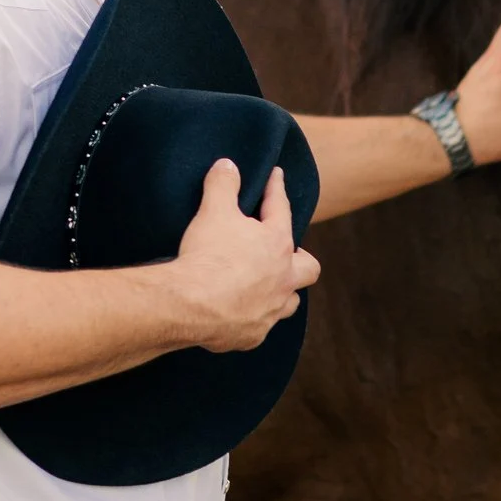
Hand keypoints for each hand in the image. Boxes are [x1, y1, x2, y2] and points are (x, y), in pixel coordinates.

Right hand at [171, 160, 319, 352]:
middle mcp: (282, 279)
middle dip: (301, 259)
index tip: (276, 177)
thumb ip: (223, 184)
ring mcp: (270, 310)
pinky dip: (253, 319)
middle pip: (309, 269)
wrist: (190, 304)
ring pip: (290, 302)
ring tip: (269, 286)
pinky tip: (241, 315)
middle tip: (289, 253)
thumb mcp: (213, 210)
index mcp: (277, 244)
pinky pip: (261, 327)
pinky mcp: (252, 335)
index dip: (276, 189)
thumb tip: (227, 165)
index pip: (281, 209)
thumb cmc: (208, 255)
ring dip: (283, 293)